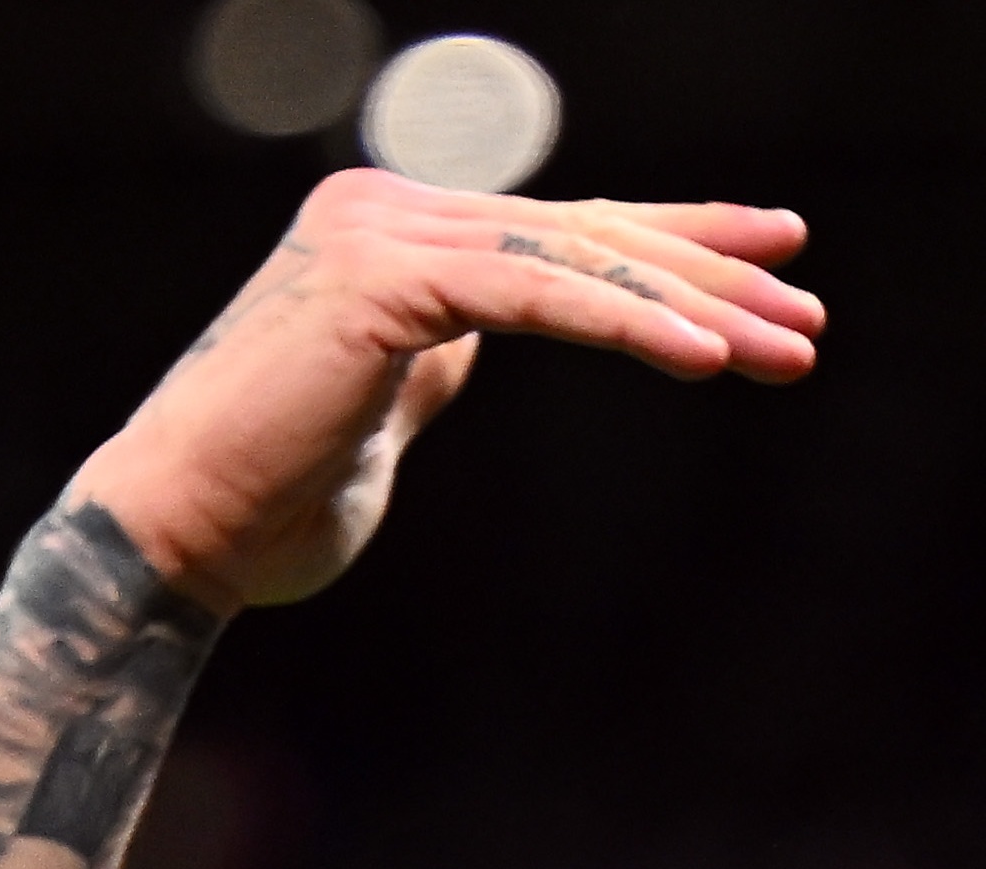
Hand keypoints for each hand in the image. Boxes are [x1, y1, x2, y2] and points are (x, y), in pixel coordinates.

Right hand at [71, 167, 824, 610]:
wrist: (177, 538)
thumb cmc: (274, 502)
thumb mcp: (387, 410)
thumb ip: (432, 361)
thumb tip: (471, 348)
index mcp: (396, 238)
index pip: (565, 231)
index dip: (677, 242)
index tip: (778, 256)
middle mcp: (386, 213)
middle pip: (585, 238)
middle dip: (709, 279)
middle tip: (809, 321)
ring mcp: (379, 235)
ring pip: (575, 263)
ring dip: (695, 310)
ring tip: (789, 352)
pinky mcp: (378, 281)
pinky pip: (533, 295)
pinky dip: (626, 324)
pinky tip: (707, 361)